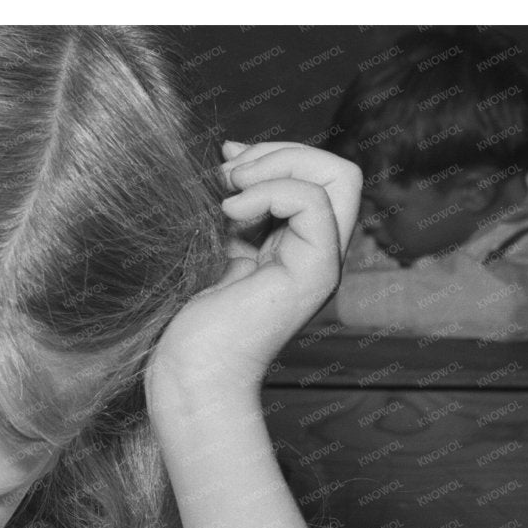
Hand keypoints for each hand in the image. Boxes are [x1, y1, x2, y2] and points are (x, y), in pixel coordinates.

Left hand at [149, 141, 361, 398]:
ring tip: (229, 189)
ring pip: (339, 177)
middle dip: (283, 152)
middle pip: (340, 170)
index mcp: (295, 247)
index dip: (276, 154)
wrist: (190, 375)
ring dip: (277, 166)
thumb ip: (234, 204)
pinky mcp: (314, 274)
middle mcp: (317, 254)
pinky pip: (313, 202)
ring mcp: (321, 264)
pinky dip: (270, 191)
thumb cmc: (187, 321)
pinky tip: (231, 215)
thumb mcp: (211, 244)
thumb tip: (232, 153)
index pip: (319, 174)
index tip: (227, 166)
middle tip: (229, 172)